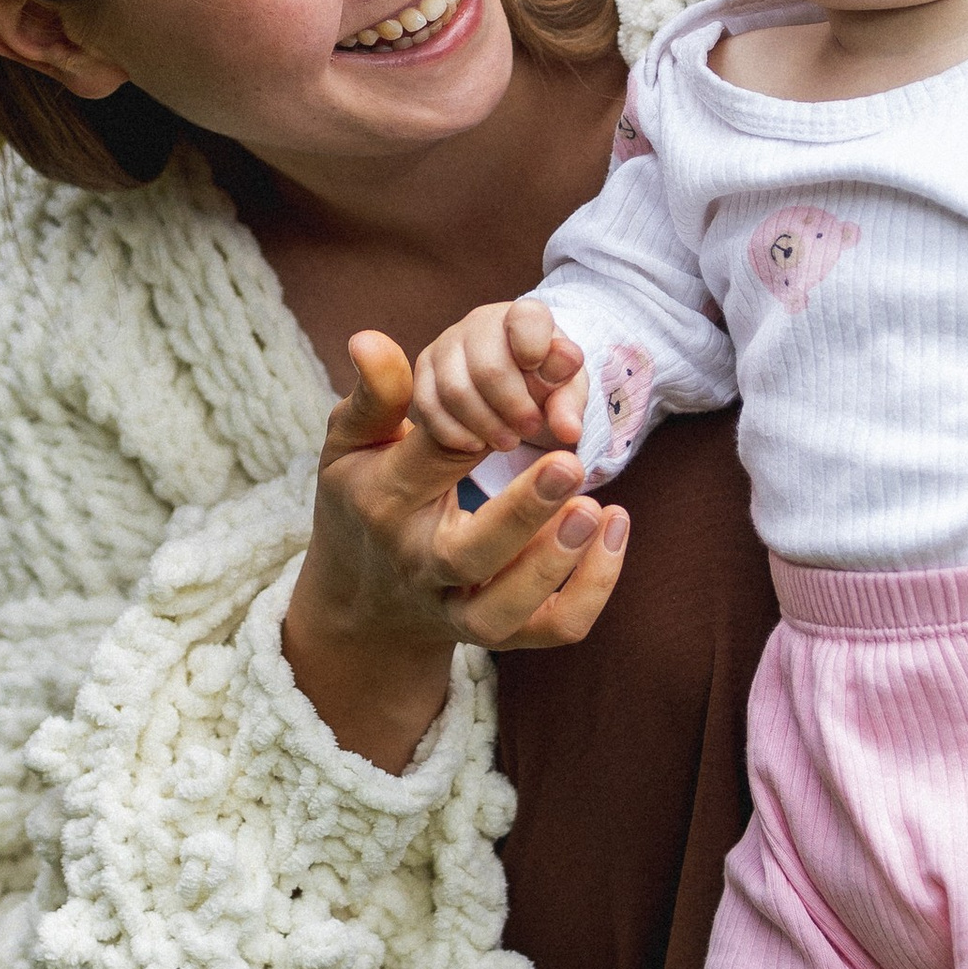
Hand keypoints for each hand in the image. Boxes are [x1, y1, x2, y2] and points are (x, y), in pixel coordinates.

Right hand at [280, 330, 627, 771]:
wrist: (363, 598)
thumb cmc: (366, 496)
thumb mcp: (354, 441)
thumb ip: (376, 393)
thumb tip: (370, 337)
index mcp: (387, 505)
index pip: (430, 462)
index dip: (474, 426)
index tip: (515, 395)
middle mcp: (421, 565)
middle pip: (471, 555)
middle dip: (523, 514)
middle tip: (570, 462)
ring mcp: (459, 607)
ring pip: (510, 610)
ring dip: (560, 563)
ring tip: (601, 506)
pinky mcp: (498, 631)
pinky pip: (554, 628)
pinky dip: (593, 589)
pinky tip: (613, 529)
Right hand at [410, 297, 588, 461]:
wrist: (506, 387)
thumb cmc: (541, 383)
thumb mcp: (564, 391)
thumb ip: (568, 404)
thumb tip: (569, 431)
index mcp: (524, 315)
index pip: (528, 318)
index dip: (536, 352)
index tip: (547, 385)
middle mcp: (481, 322)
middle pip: (489, 368)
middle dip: (513, 408)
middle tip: (530, 429)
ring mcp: (447, 343)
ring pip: (456, 391)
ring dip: (485, 425)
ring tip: (507, 441)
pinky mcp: (424, 368)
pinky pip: (429, 406)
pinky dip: (455, 433)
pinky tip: (476, 443)